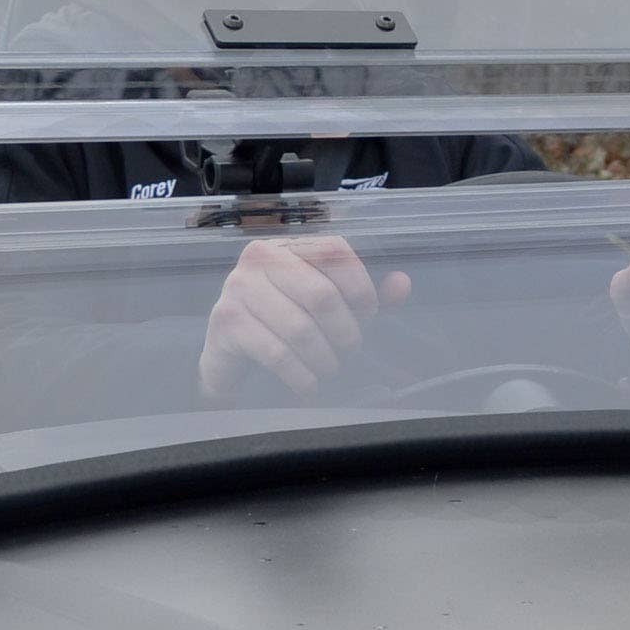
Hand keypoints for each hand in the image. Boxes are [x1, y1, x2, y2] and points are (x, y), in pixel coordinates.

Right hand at [198, 236, 410, 402]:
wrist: (228, 352)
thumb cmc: (282, 321)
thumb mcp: (324, 304)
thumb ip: (363, 294)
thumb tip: (403, 284)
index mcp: (288, 245)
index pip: (334, 251)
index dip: (360, 285)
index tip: (369, 314)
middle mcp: (259, 257)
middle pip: (321, 293)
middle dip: (345, 330)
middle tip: (351, 350)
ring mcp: (238, 288)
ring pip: (300, 328)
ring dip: (324, 358)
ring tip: (330, 369)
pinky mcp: (226, 322)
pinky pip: (276, 352)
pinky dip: (301, 375)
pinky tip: (308, 385)